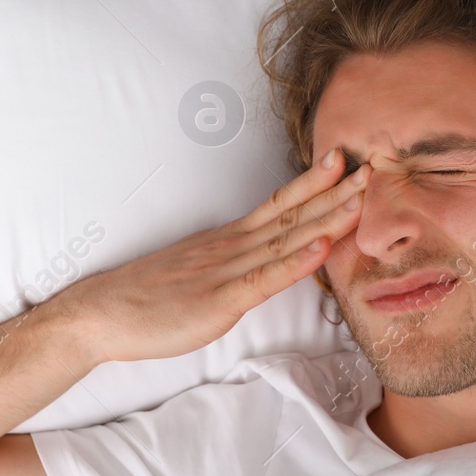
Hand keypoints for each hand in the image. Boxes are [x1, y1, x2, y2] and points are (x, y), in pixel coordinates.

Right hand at [56, 150, 369, 364]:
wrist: (100, 313)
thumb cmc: (148, 297)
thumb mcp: (200, 272)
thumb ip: (234, 265)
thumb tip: (263, 260)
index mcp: (229, 240)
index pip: (280, 205)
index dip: (315, 184)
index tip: (346, 161)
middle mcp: (232, 246)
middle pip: (292, 214)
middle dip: (336, 192)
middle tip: (374, 165)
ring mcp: (226, 270)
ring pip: (287, 239)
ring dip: (327, 217)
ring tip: (362, 197)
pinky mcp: (219, 299)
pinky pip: (264, 278)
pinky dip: (296, 262)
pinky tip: (322, 248)